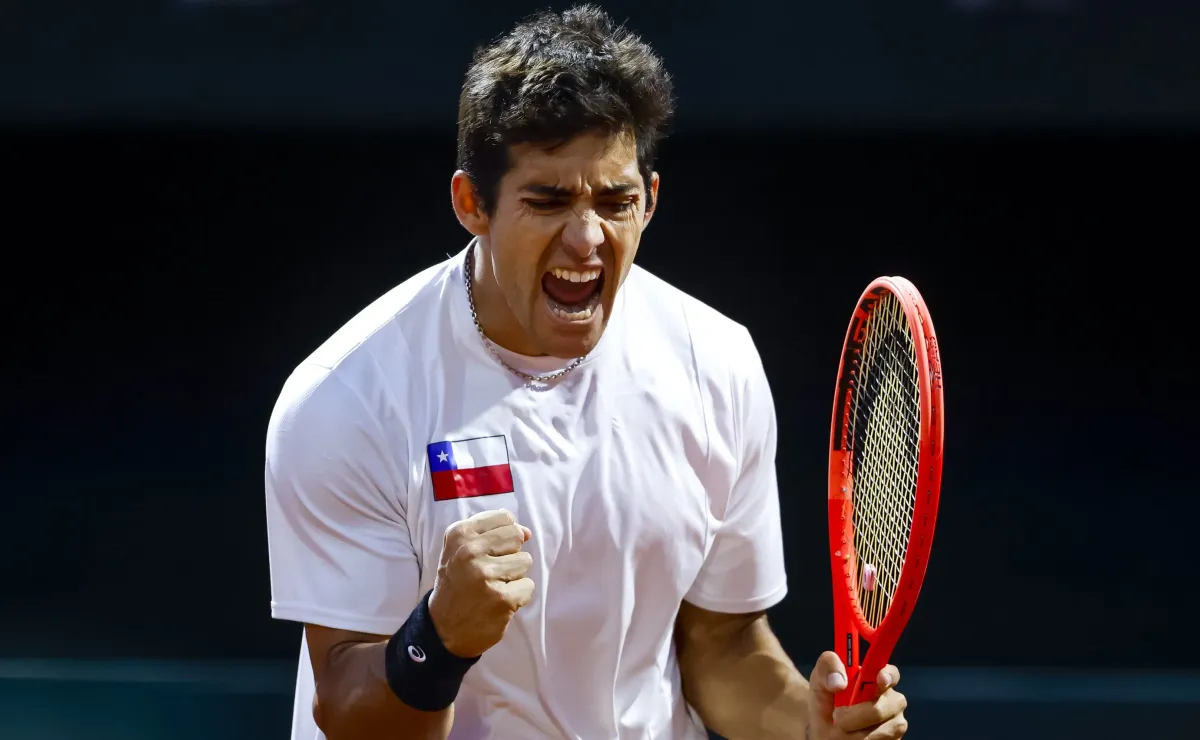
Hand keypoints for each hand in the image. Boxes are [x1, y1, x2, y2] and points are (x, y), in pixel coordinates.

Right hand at [427, 509, 534, 657]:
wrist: (443, 629)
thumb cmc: (458, 582)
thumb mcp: (462, 550)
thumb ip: (492, 533)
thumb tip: (527, 532)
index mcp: (460, 534)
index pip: (504, 517)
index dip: (503, 535)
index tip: (489, 551)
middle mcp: (470, 551)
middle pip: (517, 536)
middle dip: (510, 553)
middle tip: (491, 571)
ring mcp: (486, 575)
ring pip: (525, 561)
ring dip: (514, 576)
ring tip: (493, 586)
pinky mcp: (502, 598)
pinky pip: (528, 585)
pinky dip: (518, 595)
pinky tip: (499, 602)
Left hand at [807, 652, 907, 738]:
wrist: (825, 729)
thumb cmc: (826, 701)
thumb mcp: (820, 680)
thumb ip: (828, 667)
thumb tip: (840, 682)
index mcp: (876, 679)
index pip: (891, 674)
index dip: (888, 676)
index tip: (879, 680)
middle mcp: (892, 700)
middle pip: (879, 709)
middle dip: (854, 717)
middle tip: (837, 717)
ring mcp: (896, 723)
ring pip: (879, 733)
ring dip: (854, 734)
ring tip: (842, 729)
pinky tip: (852, 739)